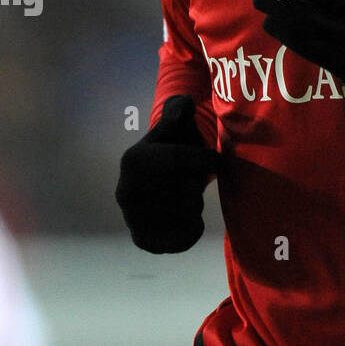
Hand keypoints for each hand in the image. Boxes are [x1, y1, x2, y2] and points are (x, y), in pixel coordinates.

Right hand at [115, 96, 218, 253]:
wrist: (152, 187)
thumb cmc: (171, 150)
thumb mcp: (173, 127)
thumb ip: (178, 112)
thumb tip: (184, 104)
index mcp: (134, 160)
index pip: (180, 160)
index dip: (206, 160)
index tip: (216, 161)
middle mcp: (127, 191)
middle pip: (187, 189)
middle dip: (196, 183)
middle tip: (189, 179)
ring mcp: (133, 219)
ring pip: (188, 213)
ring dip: (194, 204)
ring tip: (184, 195)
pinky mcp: (145, 241)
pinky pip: (184, 237)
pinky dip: (193, 227)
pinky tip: (187, 216)